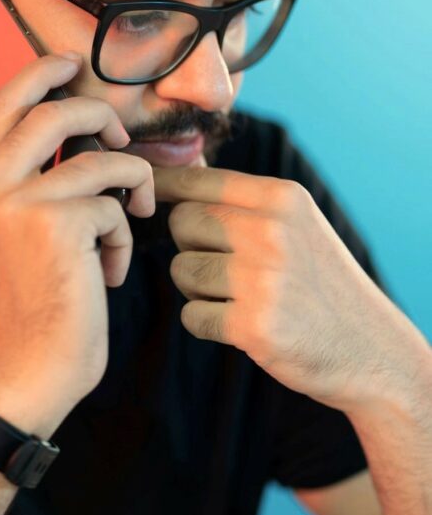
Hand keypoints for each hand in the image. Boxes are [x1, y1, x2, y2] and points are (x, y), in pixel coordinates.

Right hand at [0, 53, 154, 430]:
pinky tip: (110, 270)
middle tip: (120, 138)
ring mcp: (19, 202)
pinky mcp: (59, 224)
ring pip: (100, 156)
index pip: (1, 104)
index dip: (41, 72)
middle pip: (54, 110)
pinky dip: (125, 235)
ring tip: (129, 217)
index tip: (70, 64)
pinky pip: (115, 203)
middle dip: (99, 115)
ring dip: (129, 184)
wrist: (23, 372)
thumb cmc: (9, 311)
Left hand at [153, 164, 415, 413]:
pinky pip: (191, 314)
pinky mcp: (252, 325)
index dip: (163, 187)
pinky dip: (205, 322)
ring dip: (197, 287)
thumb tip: (179, 168)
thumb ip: (241, 199)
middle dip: (190, 244)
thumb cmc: (317, 280)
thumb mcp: (294, 223)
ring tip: (238, 295)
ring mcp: (262, 279)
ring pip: (180, 269)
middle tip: (223, 265)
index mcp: (281, 198)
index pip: (198, 180)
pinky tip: (239, 323)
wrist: (367, 347)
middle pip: (180, 222)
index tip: (147, 192)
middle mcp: (271, 231)